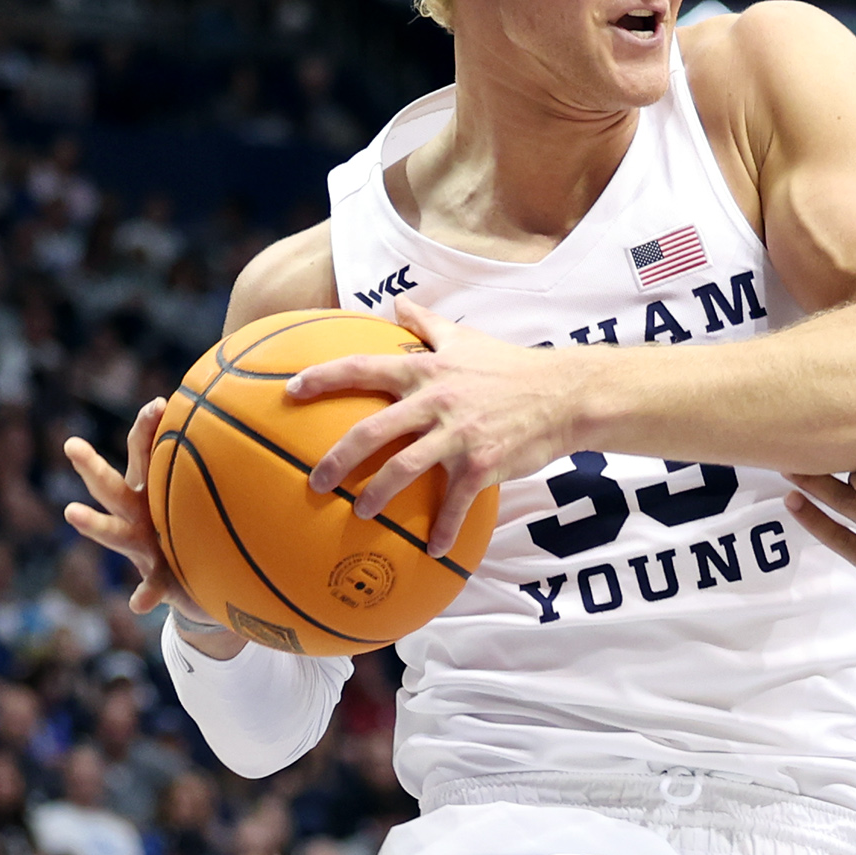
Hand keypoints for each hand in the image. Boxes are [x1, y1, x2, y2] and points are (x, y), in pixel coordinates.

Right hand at [64, 399, 225, 632]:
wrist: (206, 584)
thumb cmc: (202, 528)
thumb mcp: (206, 497)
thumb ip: (220, 469)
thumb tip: (255, 415)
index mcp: (150, 488)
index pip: (143, 450)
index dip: (147, 427)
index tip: (158, 405)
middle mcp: (138, 514)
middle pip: (111, 486)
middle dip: (92, 466)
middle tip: (72, 445)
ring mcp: (141, 548)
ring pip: (115, 533)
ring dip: (94, 524)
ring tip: (72, 512)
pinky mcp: (158, 579)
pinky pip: (151, 587)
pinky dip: (146, 594)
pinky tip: (139, 603)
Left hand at [287, 297, 571, 554]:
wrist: (565, 395)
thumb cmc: (512, 366)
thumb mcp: (466, 337)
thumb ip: (426, 323)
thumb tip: (397, 303)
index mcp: (425, 369)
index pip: (363, 369)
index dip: (322, 378)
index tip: (290, 392)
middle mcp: (434, 401)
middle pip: (372, 431)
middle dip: (338, 459)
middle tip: (316, 481)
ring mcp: (458, 436)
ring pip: (404, 469)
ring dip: (376, 495)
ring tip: (360, 511)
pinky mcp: (483, 465)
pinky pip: (455, 503)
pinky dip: (442, 529)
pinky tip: (432, 551)